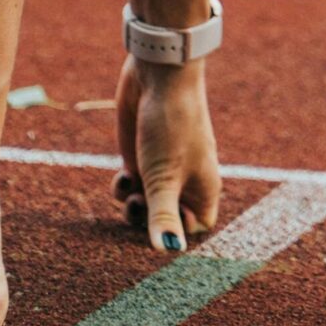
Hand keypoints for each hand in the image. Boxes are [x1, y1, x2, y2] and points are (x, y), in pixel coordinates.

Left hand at [112, 53, 220, 251]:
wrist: (158, 75)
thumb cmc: (172, 125)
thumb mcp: (164, 177)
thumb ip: (163, 216)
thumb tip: (169, 250)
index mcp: (203, 187)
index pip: (197, 227)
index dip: (180, 234)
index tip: (162, 228)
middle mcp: (183, 180)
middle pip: (167, 220)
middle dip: (149, 221)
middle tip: (139, 207)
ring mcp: (161, 168)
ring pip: (146, 205)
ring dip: (134, 206)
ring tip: (131, 192)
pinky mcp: (141, 156)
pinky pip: (131, 186)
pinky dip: (123, 188)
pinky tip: (122, 176)